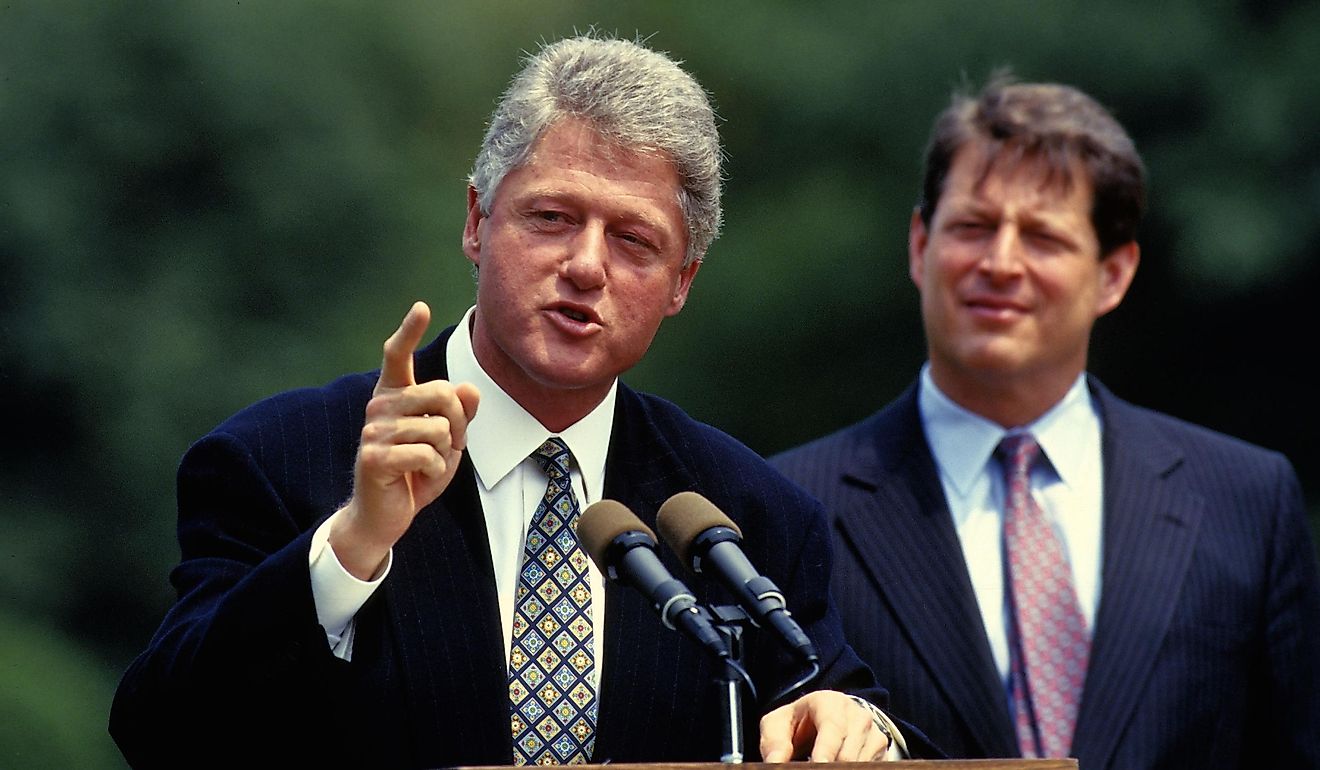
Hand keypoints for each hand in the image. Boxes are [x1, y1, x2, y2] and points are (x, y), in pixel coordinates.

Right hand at [330, 301, 480, 578]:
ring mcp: (374, 430)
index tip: (420, 307)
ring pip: (439, 429)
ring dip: (445, 454)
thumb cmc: (416, 472)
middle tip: (445, 447)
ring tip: (426, 466)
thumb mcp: (447, 441)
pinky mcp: (375, 457)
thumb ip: (460, 414)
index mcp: (394, 395)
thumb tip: (470, 389)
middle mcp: (379, 406)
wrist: (384, 515)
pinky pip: (428, 455)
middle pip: (442, 393)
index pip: (397, 355)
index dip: (409, 331)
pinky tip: (418, 480)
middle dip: (457, 425)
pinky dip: (435, 472)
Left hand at [759, 690, 890, 762]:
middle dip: (829, 767)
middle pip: (846, 754)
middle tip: (811, 765)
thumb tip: (775, 763)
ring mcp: (873, 733)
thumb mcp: (778, 726)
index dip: (826, 750)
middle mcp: (856, 715)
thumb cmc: (799, 723)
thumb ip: (774, 744)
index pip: (832, 728)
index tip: (819, 764)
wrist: (827, 718)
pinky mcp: (882, 750)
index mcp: (830, 702)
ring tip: (819, 762)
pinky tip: (835, 764)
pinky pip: (870, 767)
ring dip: (840, 769)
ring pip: (859, 764)